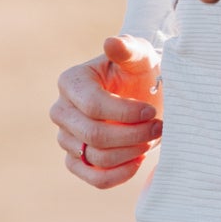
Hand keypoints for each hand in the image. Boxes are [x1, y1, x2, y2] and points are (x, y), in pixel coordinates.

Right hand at [52, 35, 162, 188]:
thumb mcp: (139, 56)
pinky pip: (94, 178)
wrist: (143, 93)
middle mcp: (61, 111)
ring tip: (151, 139)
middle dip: (132, 135)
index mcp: (71, 82)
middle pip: (93, 135)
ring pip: (96, 158)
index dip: (126, 113)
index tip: (152, 112)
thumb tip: (111, 43)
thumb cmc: (140, 71)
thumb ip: (128, 49)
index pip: (93, 106)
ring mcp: (66, 138)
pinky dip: (120, 174)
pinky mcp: (76, 161)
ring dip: (131, 152)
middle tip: (159, 128)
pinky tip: (139, 160)